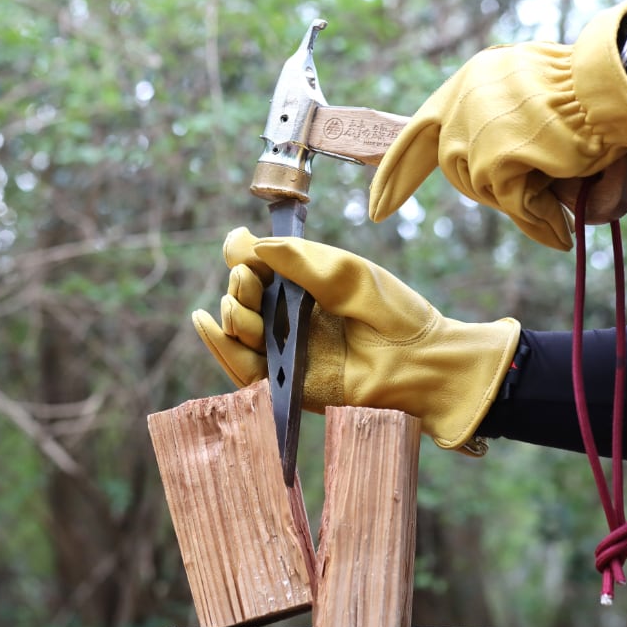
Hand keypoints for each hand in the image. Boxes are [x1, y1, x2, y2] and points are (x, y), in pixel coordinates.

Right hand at [192, 227, 520, 452]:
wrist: (420, 361)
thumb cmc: (393, 313)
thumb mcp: (345, 274)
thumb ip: (297, 259)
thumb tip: (248, 244)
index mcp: (305, 283)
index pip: (258, 264)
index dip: (241, 254)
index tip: (240, 246)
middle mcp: (290, 315)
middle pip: (241, 294)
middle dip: (238, 284)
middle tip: (251, 281)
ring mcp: (286, 348)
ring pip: (236, 328)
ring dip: (232, 313)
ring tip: (245, 305)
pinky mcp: (285, 381)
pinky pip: (242, 367)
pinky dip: (220, 346)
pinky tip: (206, 321)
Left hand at [368, 0, 626, 249]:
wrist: (624, 83)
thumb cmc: (600, 102)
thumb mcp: (548, 124)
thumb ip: (527, 159)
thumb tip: (549, 222)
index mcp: (472, 80)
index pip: (416, 133)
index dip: (396, 174)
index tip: (377, 209)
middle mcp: (462, 98)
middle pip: (455, 168)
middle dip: (494, 188)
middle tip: (547, 180)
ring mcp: (471, 126)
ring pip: (484, 186)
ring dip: (527, 195)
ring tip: (572, 173)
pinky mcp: (490, 153)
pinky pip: (509, 201)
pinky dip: (539, 216)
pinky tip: (567, 209)